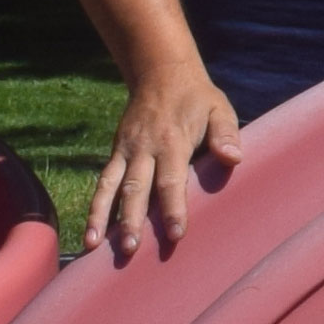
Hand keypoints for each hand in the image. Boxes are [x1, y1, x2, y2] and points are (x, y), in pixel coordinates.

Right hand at [94, 67, 241, 257]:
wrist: (162, 75)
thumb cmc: (198, 99)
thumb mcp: (219, 109)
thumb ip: (226, 134)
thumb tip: (233, 158)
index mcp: (172, 141)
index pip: (172, 180)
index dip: (173, 208)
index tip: (175, 234)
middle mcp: (144, 149)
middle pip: (136, 189)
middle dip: (132, 220)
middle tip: (130, 249)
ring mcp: (126, 151)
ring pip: (111, 187)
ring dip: (102, 217)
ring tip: (93, 246)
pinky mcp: (115, 153)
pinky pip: (102, 182)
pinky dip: (94, 207)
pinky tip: (90, 233)